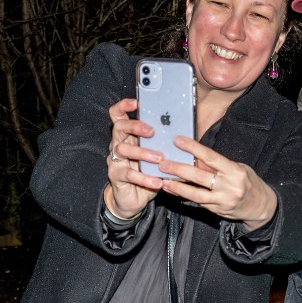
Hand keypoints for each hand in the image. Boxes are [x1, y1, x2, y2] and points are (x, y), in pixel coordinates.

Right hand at [104, 98, 164, 218]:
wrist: (133, 200)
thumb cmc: (146, 175)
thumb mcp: (156, 158)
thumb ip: (163, 146)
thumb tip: (186, 137)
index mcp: (128, 137)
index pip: (118, 115)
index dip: (124, 106)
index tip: (137, 102)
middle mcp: (119, 145)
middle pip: (119, 127)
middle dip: (135, 126)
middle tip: (151, 131)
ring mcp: (115, 160)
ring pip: (122, 149)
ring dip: (142, 152)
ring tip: (159, 159)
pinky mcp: (116, 176)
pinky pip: (128, 174)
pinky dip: (144, 177)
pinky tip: (157, 181)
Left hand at [158, 136, 277, 230]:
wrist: (261, 207)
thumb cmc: (248, 183)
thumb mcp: (237, 169)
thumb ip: (218, 165)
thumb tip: (195, 158)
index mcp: (235, 171)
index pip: (210, 157)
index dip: (193, 148)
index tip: (177, 141)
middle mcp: (229, 187)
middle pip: (200, 176)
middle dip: (179, 169)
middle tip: (163, 164)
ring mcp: (223, 201)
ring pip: (196, 194)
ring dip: (178, 188)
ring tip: (164, 182)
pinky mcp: (218, 211)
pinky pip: (198, 203)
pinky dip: (185, 196)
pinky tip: (174, 191)